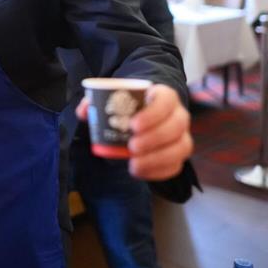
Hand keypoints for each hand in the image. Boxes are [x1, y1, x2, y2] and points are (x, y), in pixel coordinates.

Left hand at [76, 83, 191, 180]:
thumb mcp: (113, 99)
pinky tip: (140, 172)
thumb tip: (85, 110)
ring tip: (134, 163)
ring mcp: (181, 136)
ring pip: (181, 147)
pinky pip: (176, 166)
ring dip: (158, 158)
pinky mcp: (178, 155)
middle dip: (155, 138)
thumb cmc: (128, 107)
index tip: (133, 125)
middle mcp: (178, 115)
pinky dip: (159, 172)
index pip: (167, 100)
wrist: (141, 116)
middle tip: (132, 146)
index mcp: (163, 96)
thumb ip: (96, 102)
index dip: (154, 113)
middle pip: (177, 125)